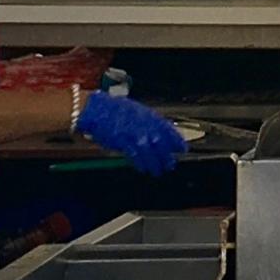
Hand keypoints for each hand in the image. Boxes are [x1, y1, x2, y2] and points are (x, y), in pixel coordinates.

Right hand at [73, 92, 189, 174]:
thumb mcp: (137, 111)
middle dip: (167, 156)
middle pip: (162, 144)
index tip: (182, 149)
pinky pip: (136, 156)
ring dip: (155, 164)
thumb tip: (158, 134)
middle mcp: (145, 125)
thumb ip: (149, 122)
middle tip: (171, 164)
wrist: (97, 109)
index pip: (169, 130)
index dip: (177, 141)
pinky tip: (143, 168)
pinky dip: (140, 163)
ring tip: (158, 171)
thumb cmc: (115, 109)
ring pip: (150, 153)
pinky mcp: (124, 142)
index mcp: (150, 116)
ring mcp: (135, 134)